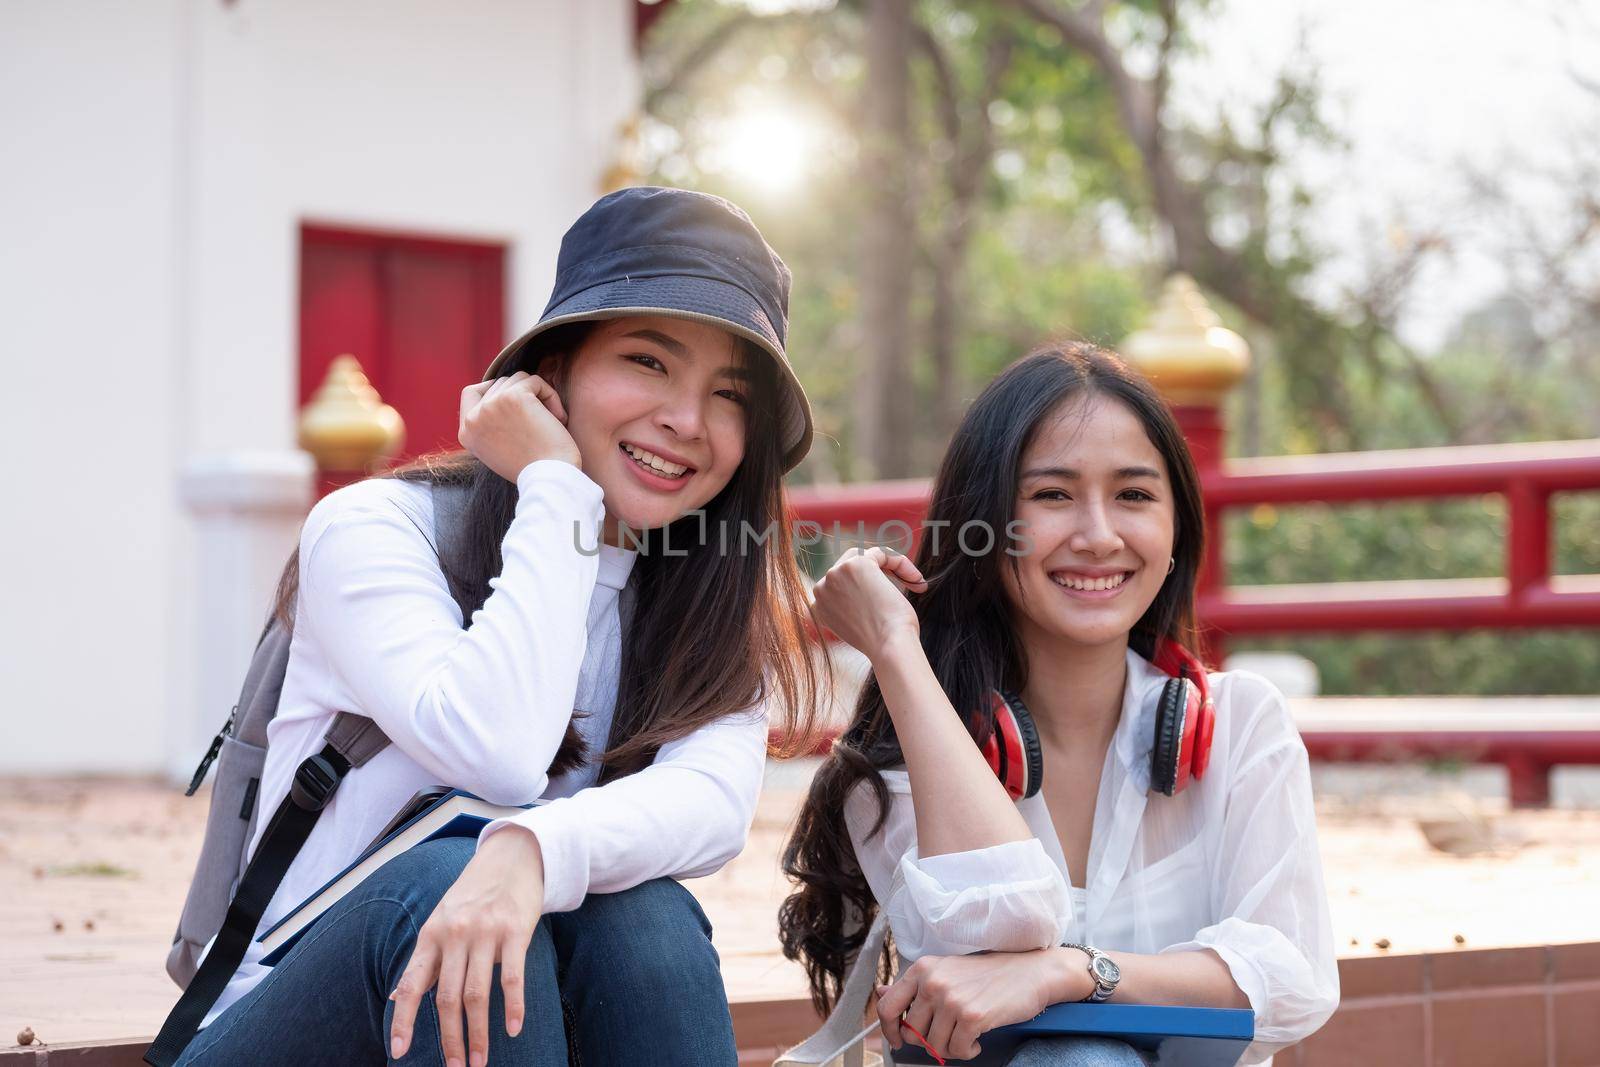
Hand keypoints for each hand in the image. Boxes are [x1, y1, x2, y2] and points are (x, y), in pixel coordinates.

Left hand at [389, 828, 545, 1066]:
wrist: (511, 858)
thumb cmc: (473, 895)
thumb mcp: (440, 922)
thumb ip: (424, 961)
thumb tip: (397, 998)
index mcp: (431, 935)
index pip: (411, 984)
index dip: (403, 1020)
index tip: (399, 1051)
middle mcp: (455, 935)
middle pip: (447, 998)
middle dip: (450, 1039)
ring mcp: (486, 933)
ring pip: (477, 994)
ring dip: (479, 1033)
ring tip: (481, 1060)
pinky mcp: (515, 931)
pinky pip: (513, 977)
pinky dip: (513, 1008)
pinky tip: (512, 1030)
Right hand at [459, 371, 581, 480]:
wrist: (550, 479)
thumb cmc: (534, 468)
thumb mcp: (500, 449)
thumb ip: (492, 426)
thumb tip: (499, 396)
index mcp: (466, 434)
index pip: (471, 393)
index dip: (494, 390)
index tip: (516, 402)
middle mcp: (473, 419)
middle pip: (500, 385)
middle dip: (524, 397)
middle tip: (541, 424)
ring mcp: (491, 405)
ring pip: (518, 379)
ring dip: (539, 397)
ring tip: (551, 423)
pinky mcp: (513, 397)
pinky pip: (535, 381)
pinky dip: (552, 397)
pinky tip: (559, 419)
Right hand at [809, 546, 926, 663]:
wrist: (889, 646)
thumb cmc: (883, 642)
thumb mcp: (859, 624)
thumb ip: (853, 606)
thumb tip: (867, 591)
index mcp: (820, 607)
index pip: (841, 584)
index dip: (867, 587)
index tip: (889, 600)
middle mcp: (822, 589)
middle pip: (850, 565)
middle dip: (877, 572)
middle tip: (903, 584)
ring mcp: (835, 574)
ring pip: (866, 556)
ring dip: (891, 567)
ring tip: (913, 582)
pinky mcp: (856, 564)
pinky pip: (882, 553)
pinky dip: (901, 564)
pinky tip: (916, 580)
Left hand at [874, 951, 1063, 1062]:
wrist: (1029, 972)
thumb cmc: (988, 974)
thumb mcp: (945, 971)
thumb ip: (914, 985)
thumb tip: (880, 993)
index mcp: (922, 968)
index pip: (887, 1006)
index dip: (889, 1030)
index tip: (897, 1040)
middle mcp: (933, 982)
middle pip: (912, 1033)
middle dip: (928, 1042)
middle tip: (948, 1036)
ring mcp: (951, 999)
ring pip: (934, 1045)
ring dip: (951, 1048)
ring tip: (966, 1035)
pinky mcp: (972, 1016)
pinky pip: (957, 1050)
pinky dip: (968, 1051)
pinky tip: (977, 1040)